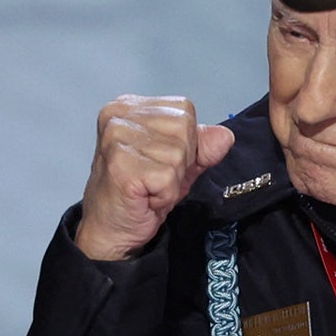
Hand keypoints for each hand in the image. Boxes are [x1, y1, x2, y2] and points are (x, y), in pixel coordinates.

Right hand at [74, 95, 234, 259]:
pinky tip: (145, 197)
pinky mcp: (120, 163)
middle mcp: (118, 115)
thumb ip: (203, 146)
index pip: (184, 110)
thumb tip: (224, 136)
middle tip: (153, 178)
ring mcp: (117, 137)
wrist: (111, 230)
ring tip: (148, 188)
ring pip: (178, 155)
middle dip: (179, 163)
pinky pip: (168, 177)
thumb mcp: (180, 163)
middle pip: (184, 129)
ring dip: (171, 182)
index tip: (160, 160)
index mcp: (129, 105)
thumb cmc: (140, 193)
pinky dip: (164, 195)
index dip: (185, 142)